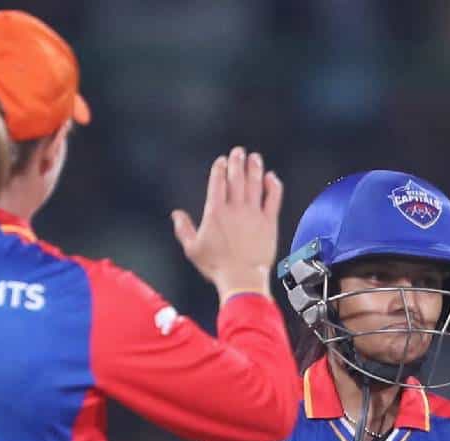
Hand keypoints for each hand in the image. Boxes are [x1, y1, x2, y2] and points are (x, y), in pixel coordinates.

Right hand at [172, 146, 283, 301]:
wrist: (242, 278)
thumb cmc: (216, 266)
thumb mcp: (192, 249)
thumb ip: (183, 229)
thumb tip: (176, 215)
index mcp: (215, 212)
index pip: (217, 182)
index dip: (219, 169)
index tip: (222, 161)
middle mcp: (235, 209)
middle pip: (237, 178)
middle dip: (237, 162)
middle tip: (239, 152)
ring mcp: (253, 214)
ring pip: (255, 184)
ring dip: (254, 169)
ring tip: (254, 158)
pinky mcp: (269, 222)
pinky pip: (273, 199)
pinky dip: (273, 186)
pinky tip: (271, 178)